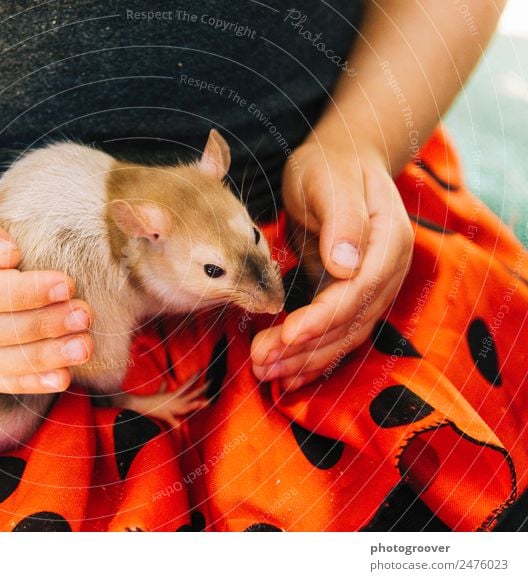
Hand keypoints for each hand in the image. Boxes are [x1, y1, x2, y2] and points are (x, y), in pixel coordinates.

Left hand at [251, 134, 413, 390]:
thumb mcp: (329, 181)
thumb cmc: (330, 167)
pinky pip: (335, 334)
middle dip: (305, 348)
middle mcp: (387, 272)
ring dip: (304, 360)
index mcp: (389, 242)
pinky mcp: (351, 297)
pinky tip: (287, 374)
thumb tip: (346, 265)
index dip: (324, 317)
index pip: (359, 290)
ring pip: (342, 335)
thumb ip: (342, 220)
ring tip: (265, 372)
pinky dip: (312, 355)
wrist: (340, 164)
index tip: (287, 333)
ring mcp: (372, 288)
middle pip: (350, 321)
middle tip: (261, 363)